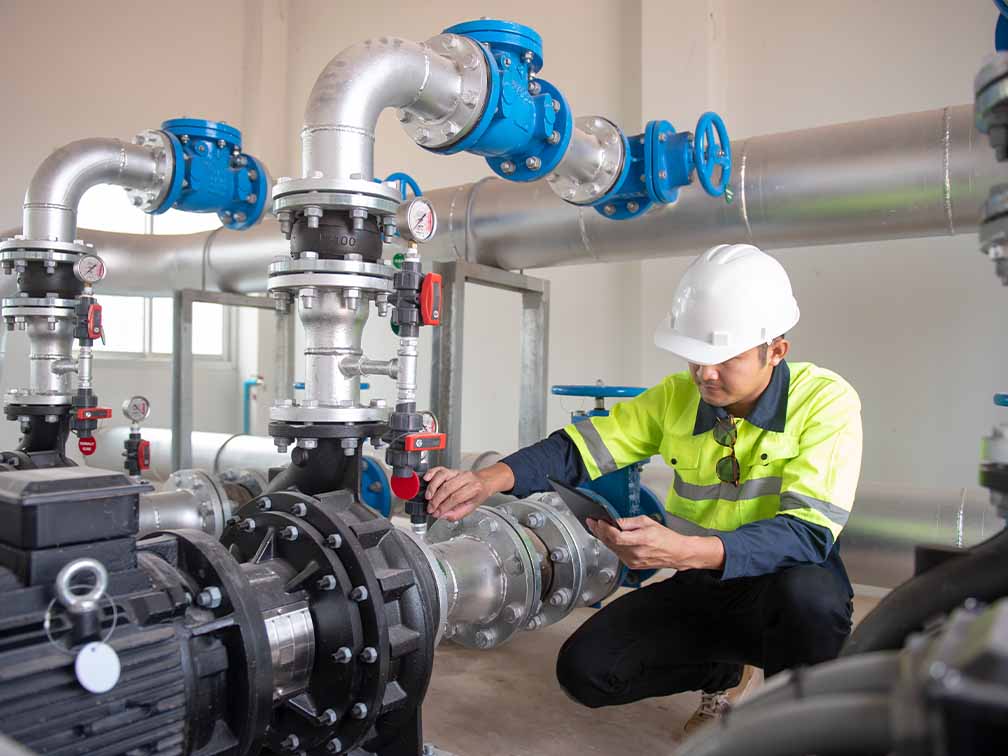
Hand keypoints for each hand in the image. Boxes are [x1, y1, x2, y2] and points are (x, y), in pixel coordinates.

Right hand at [423, 463, 513, 521]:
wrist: (484, 482)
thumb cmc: (478, 495)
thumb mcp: (471, 507)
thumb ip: (457, 514)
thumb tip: (442, 516)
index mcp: (473, 488)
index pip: (456, 497)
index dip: (444, 506)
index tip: (436, 513)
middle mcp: (466, 478)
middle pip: (448, 487)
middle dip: (436, 500)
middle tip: (430, 508)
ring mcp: (458, 472)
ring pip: (443, 476)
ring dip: (433, 487)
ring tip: (428, 497)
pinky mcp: (451, 470)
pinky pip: (440, 469)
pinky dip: (432, 473)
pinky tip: (427, 479)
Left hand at [586, 515, 724, 570]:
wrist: (677, 553)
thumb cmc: (666, 538)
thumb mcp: (648, 522)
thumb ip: (629, 522)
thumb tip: (615, 521)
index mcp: (640, 541)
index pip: (616, 536)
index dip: (604, 529)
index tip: (598, 521)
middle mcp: (635, 553)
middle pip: (611, 543)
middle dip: (599, 531)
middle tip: (592, 522)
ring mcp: (633, 561)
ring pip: (612, 549)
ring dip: (603, 538)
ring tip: (597, 528)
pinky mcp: (632, 565)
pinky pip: (618, 553)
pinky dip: (612, 545)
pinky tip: (609, 538)